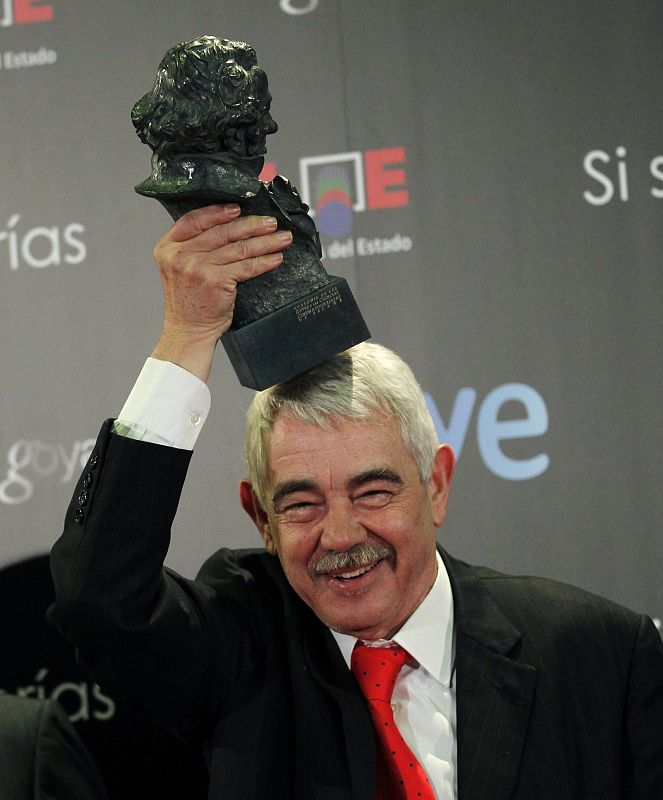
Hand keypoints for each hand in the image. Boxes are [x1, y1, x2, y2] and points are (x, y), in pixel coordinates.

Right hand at [151, 204, 291, 380]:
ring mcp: (198, 267)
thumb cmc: (189, 303)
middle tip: (270, 222)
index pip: (194, 219)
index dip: (218, 212)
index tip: (238, 208)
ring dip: (265, 241)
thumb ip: (194, 248)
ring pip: (239, 248)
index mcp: (168, 247)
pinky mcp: (216, 280)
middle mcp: (181, 255)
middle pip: (222, 231)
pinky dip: (264, 261)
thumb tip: (228, 227)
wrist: (188, 331)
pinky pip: (247, 266)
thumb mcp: (180, 268)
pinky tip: (275, 258)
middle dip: (251, 225)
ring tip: (282, 238)